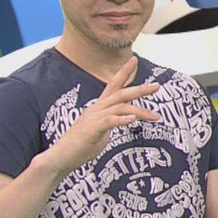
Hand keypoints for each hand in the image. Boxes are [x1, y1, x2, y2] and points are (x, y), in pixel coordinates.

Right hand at [45, 57, 160, 173]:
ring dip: (139, 111)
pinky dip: (122, 119)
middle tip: (157, 86)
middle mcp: (96, 108)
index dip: (123, 72)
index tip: (134, 59)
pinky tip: (132, 119)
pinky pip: (109, 121)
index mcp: (98, 107)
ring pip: (119, 107)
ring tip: (155, 116)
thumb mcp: (101, 129)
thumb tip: (126, 117)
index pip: (113, 85)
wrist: (61, 157)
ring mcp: (93, 118)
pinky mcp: (91, 129)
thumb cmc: (81, 145)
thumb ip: (112, 120)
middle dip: (139, 89)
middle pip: (120, 93)